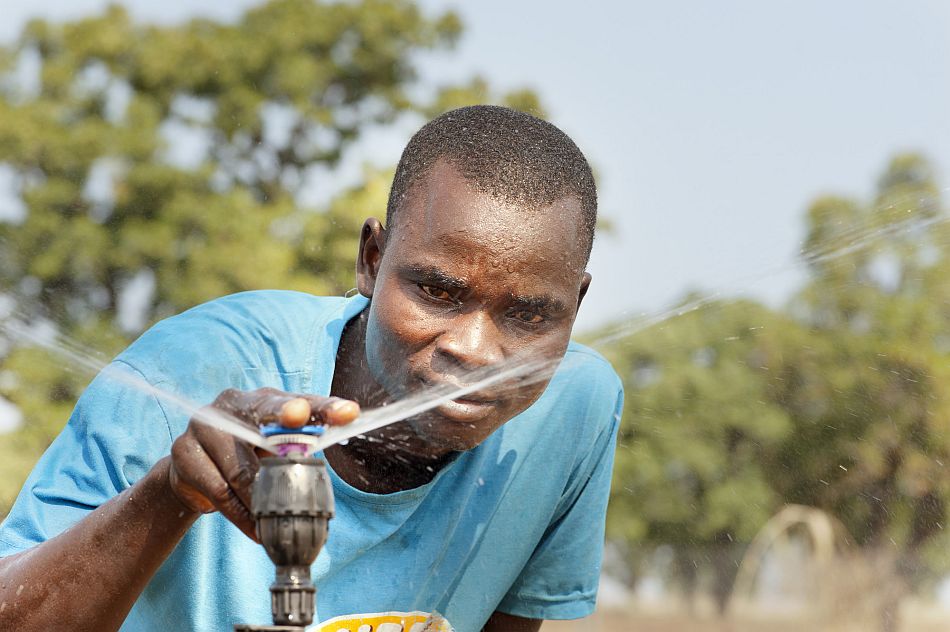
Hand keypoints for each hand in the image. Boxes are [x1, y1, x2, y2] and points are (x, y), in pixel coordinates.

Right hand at [167, 388, 358, 539]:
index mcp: (262, 399)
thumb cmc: (246, 455)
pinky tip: (256, 530)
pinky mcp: (185, 453)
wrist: (191, 470)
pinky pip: (220, 491)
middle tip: (300, 417)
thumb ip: (298, 450)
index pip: (299, 400)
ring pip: (241, 468)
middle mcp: (232, 404)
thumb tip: (328, 469)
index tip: (348, 413)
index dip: (323, 406)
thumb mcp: (273, 449)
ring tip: (278, 521)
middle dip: (285, 413)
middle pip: (263, 411)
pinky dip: (241, 515)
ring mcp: (204, 425)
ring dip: (263, 499)